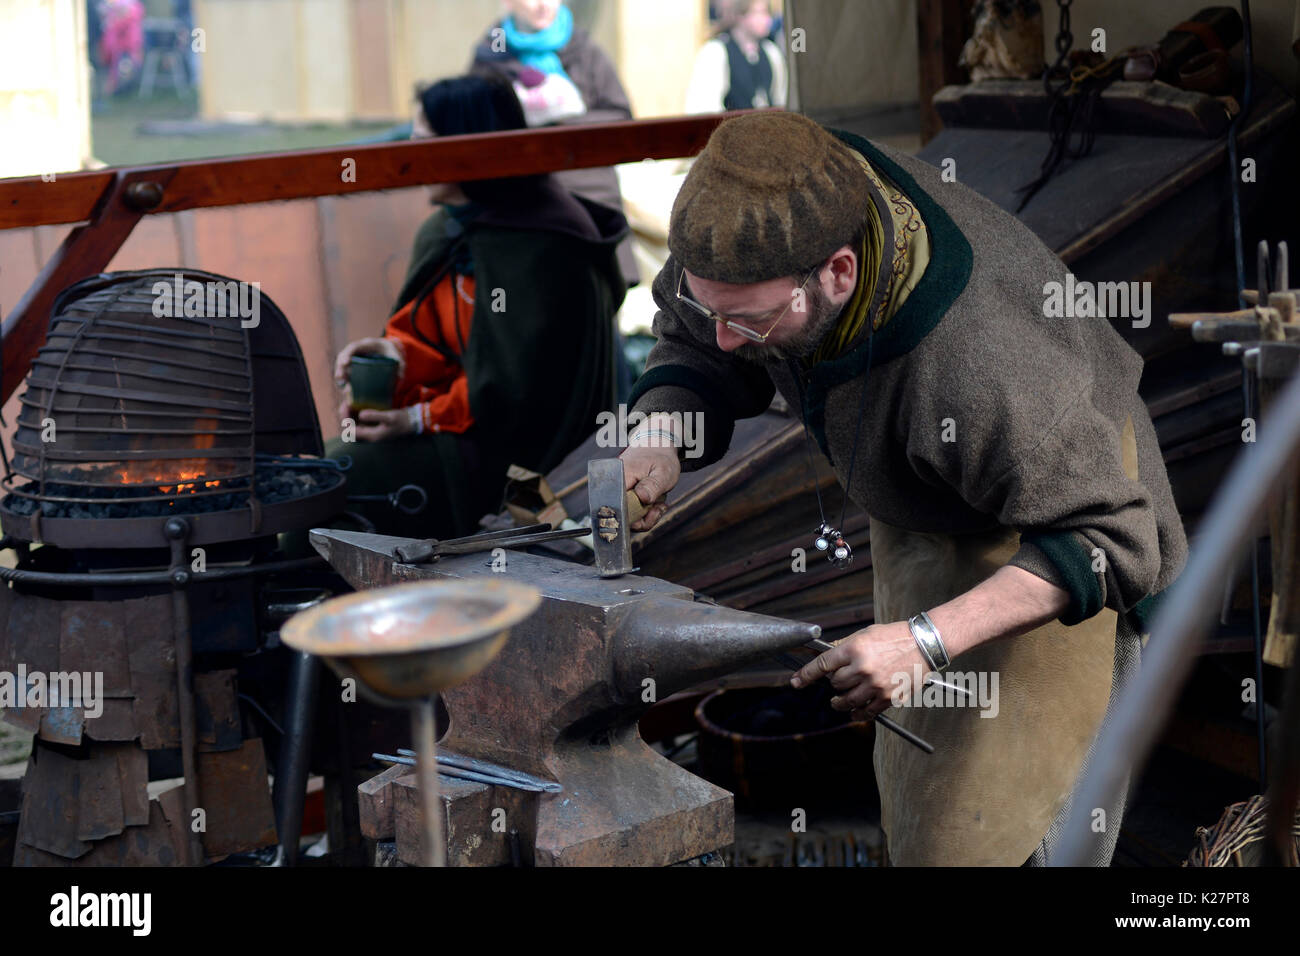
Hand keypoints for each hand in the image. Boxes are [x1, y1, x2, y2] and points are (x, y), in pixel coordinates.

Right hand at [334, 337, 404, 386]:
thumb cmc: (392, 354)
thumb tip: (399, 378)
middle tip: (340, 378)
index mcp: (367, 345)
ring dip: (340, 375)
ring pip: (342, 365)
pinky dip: (345, 381)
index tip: (345, 363)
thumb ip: (400, 367)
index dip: (347, 354)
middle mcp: (358, 351)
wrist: (389, 353)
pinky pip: (346, 373)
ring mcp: (355, 358)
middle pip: (344, 356)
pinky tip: (346, 390)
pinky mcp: (354, 367)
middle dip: (340, 367)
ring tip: (343, 387)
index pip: (354, 347)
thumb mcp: (398, 358)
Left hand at [350, 407, 413, 442]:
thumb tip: (360, 414)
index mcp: (371, 436)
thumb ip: (375, 416)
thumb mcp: (389, 417)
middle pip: (350, 429)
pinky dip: (356, 415)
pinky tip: (356, 406)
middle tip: (345, 404)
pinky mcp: (374, 426)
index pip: (351, 431)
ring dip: (350, 415)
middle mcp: (370, 436)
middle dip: (345, 417)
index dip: (345, 419)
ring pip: (355, 425)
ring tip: (348, 403)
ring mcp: (371, 431)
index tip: (346, 406)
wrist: (412, 422)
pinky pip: (360, 422)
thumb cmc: (401, 421)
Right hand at [620, 444, 679, 530]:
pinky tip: (655, 503)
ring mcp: (618, 490)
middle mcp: (615, 484)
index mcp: (621, 476)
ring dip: (645, 514)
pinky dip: (644, 510)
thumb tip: (641, 498)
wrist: (658, 446)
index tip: (652, 512)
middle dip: (643, 517)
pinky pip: (631, 510)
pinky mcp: (623, 493)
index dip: (634, 517)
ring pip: (627, 514)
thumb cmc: (661, 458)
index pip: (618, 506)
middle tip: (658, 508)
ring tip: (658, 503)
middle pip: (622, 514)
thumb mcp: (663, 472)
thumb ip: (652, 486)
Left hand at [789, 620, 928, 718]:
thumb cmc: (894, 636)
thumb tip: (825, 655)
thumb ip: (843, 646)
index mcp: (854, 649)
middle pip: (835, 684)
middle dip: (834, 683)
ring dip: (840, 702)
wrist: (924, 644)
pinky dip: (857, 713)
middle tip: (838, 680)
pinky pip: (866, 712)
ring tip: (838, 701)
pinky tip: (854, 711)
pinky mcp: (888, 697)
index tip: (795, 682)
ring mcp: (875, 685)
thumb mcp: (865, 634)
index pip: (822, 665)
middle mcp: (862, 668)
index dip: (805, 675)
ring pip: (847, 701)